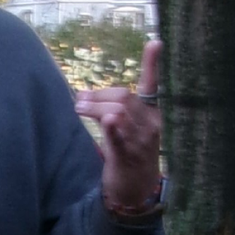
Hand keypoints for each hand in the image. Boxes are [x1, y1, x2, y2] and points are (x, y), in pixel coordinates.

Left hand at [74, 38, 163, 216]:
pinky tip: (105, 120)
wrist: (136, 192)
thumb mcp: (128, 129)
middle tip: (80, 99)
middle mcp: (151, 125)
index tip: (155, 42)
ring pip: (118, 112)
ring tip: (79, 108)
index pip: (154, 86)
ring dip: (94, 107)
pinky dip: (110, 126)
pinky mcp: (128, 156)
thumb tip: (84, 94)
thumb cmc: (130, 155)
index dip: (153, 64)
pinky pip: (118, 136)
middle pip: (124, 97)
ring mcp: (141, 142)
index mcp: (153, 115)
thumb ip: (114, 109)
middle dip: (99, 95)